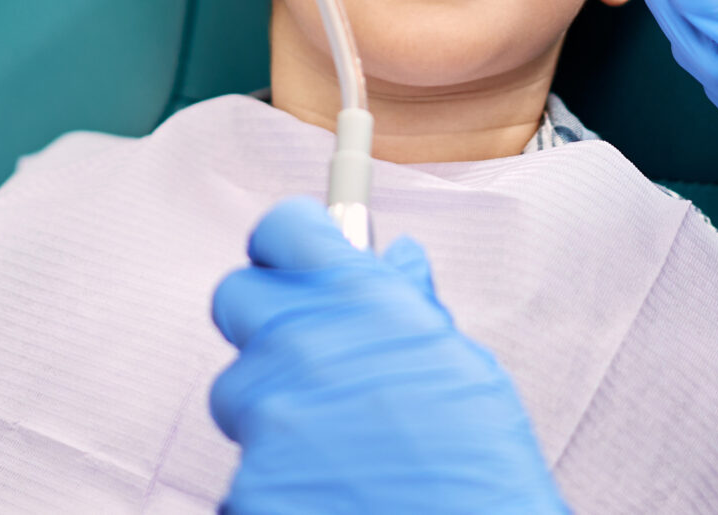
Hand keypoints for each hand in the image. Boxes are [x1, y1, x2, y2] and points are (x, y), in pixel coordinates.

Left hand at [209, 198, 565, 514]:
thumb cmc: (481, 464)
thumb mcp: (460, 366)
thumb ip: (410, 306)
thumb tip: (398, 257)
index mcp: (356, 301)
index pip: (281, 229)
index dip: (288, 244)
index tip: (299, 259)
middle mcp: (299, 345)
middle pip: (236, 298)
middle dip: (268, 319)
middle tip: (312, 356)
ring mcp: (266, 419)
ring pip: (239, 391)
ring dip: (274, 409)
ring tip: (337, 446)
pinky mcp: (246, 484)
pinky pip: (244, 465)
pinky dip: (277, 477)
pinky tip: (329, 491)